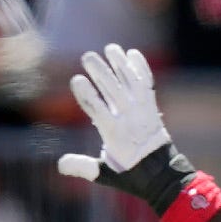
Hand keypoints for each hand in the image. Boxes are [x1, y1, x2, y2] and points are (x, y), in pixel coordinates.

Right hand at [56, 43, 175, 186]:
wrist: (160, 172)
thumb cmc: (129, 172)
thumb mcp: (105, 174)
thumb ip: (84, 168)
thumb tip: (60, 165)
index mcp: (115, 135)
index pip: (98, 111)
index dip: (87, 94)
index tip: (76, 79)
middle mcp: (129, 119)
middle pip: (113, 90)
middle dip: (100, 72)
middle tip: (87, 56)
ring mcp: (142, 110)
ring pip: (131, 82)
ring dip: (120, 64)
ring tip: (110, 48)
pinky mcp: (151, 106)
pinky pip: (146, 83)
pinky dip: (141, 68)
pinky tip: (132, 54)